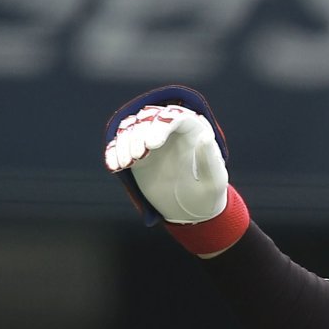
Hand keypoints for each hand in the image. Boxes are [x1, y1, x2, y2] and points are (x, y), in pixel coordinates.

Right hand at [104, 104, 228, 223]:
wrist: (192, 211)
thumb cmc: (208, 195)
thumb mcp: (214, 181)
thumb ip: (209, 159)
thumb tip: (205, 136)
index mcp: (193, 130)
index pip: (175, 116)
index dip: (160, 126)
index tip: (151, 145)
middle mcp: (171, 130)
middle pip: (148, 118)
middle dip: (138, 134)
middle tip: (137, 157)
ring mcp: (151, 139)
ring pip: (131, 128)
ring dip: (124, 142)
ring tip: (125, 164)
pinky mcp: (137, 153)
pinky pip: (120, 145)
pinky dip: (114, 153)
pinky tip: (115, 167)